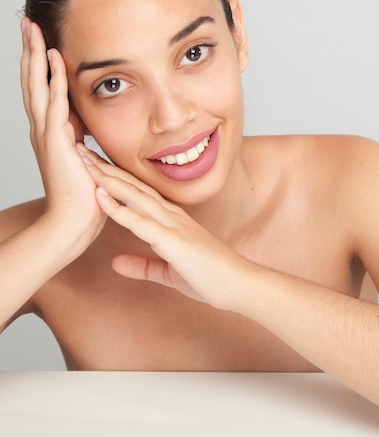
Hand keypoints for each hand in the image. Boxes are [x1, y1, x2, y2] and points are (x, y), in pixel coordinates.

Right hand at [20, 19, 105, 243]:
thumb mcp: (83, 156)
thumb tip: (86, 122)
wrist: (76, 220)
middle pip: (32, 81)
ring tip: (34, 30)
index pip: (42, 89)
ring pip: (38, 86)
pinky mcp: (57, 142)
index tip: (42, 39)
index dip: (40, 64)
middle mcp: (44, 129)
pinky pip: (54, 104)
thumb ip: (80, 137)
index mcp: (51, 132)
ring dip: (36, 57)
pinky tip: (54, 59)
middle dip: (30, 51)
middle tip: (28, 23)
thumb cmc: (85, 192)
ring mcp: (48, 134)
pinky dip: (53, 80)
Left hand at [79, 149, 252, 308]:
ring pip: (136, 197)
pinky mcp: (173, 241)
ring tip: (86, 164)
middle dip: (107, 170)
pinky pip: (141, 222)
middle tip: (82, 151)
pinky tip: (101, 198)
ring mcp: (174, 226)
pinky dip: (119, 209)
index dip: (117, 179)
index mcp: (173, 221)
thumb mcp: (169, 273)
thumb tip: (116, 263)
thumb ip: (143, 265)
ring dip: (109, 180)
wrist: (239, 284)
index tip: (95, 166)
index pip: (140, 194)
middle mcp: (173, 216)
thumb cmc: (212, 277)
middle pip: (135, 188)